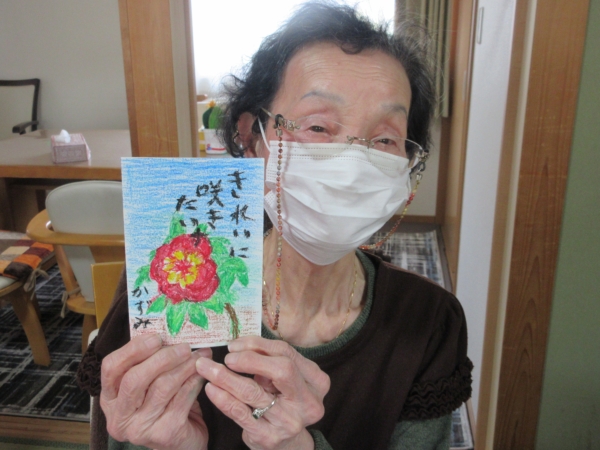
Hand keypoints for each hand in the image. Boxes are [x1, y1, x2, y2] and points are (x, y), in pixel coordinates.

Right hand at [100, 334, 211, 449]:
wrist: (184, 442)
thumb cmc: (166, 406)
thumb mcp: (151, 384)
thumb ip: (150, 361)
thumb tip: (167, 330)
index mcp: (110, 398)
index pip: (111, 368)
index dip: (133, 349)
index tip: (157, 337)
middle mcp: (119, 416)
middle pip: (134, 378)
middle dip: (162, 358)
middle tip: (185, 346)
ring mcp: (139, 428)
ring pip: (161, 387)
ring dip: (185, 367)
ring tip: (201, 356)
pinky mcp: (163, 434)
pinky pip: (181, 399)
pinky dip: (194, 381)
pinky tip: (203, 373)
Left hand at [196, 336, 329, 449]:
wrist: (288, 444)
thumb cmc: (284, 403)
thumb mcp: (286, 381)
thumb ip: (270, 362)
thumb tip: (238, 345)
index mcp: (317, 382)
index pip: (287, 353)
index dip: (259, 345)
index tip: (235, 344)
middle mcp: (309, 402)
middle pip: (281, 369)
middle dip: (249, 359)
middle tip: (226, 357)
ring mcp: (290, 421)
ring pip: (254, 392)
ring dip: (226, 377)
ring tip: (207, 369)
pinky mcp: (268, 437)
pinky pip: (240, 413)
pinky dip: (223, 398)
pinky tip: (211, 389)